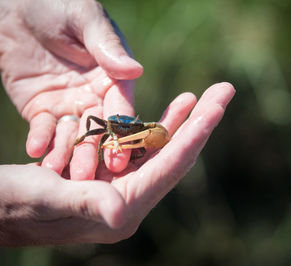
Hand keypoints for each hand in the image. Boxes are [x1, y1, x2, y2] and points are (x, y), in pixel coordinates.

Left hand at [0, 0, 142, 173]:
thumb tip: (133, 69)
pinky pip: (43, 128)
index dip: (121, 133)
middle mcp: (96, 96)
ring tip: (56, 171)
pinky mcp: (43, 109)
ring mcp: (70, 105)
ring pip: (71, 135)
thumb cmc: (58, 4)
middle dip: (92, 153)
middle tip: (86, 177)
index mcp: (114, 77)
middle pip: (97, 129)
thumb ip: (107, 45)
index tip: (120, 158)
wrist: (17, 5)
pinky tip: (35, 151)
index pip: (121, 108)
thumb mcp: (85, 18)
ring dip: (65, 154)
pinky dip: (40, 140)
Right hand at [0, 83, 234, 245]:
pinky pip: (141, 149)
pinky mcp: (111, 175)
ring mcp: (122, 186)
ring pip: (160, 149)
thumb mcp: (46, 198)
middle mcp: (130, 198)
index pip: (169, 165)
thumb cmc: (14, 204)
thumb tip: (120, 216)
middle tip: (223, 92)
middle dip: (200, 123)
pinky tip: (168, 112)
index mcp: (123, 206)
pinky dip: (154, 127)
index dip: (195, 134)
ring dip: (180, 122)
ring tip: (198, 97)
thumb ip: (87, 204)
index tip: (217, 106)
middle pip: (175, 155)